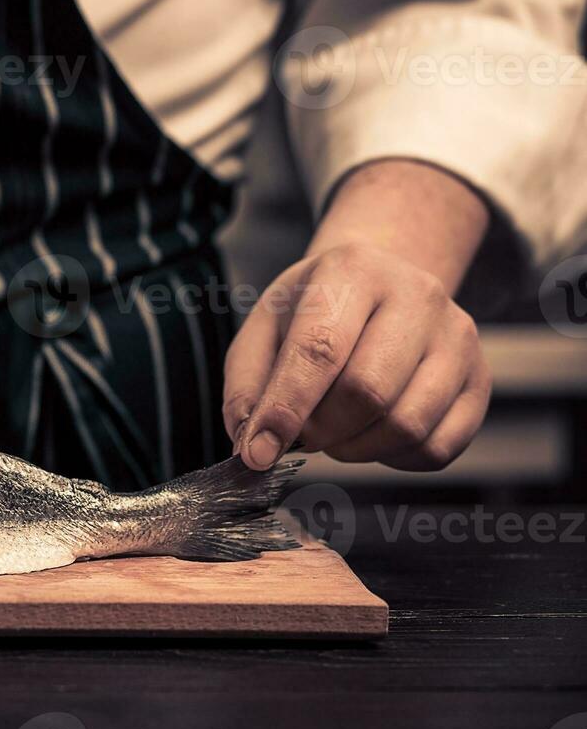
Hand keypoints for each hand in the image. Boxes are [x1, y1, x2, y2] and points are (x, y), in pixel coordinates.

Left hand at [223, 159, 493, 471]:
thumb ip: (248, 385)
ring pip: (406, 425)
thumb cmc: (314, 310)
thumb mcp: (265, 327)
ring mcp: (458, 337)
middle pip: (367, 391)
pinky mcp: (480, 379)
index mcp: (353, 270)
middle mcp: (417, 295)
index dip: (286, 408)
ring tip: (335, 431)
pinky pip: (438, 447)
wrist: (380, 283)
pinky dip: (394, 458)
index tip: (259, 451)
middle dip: (322, 430)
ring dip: (355, 448)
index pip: (320, 349)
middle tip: (303, 432)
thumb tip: (253, 446)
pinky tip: (372, 434)